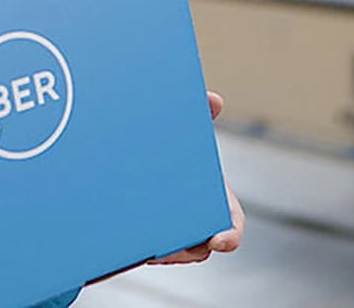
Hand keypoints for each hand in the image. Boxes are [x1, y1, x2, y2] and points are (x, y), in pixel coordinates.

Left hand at [150, 90, 244, 264]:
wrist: (135, 155)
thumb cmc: (170, 148)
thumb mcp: (187, 131)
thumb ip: (200, 113)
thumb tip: (213, 100)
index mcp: (212, 199)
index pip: (230, 225)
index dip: (229, 236)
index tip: (220, 240)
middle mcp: (193, 221)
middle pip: (197, 248)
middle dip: (186, 250)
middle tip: (169, 247)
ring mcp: (169, 232)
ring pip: (168, 253)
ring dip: (159, 252)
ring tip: (144, 242)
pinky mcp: (143, 237)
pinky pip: (143, 251)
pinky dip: (137, 247)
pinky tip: (123, 237)